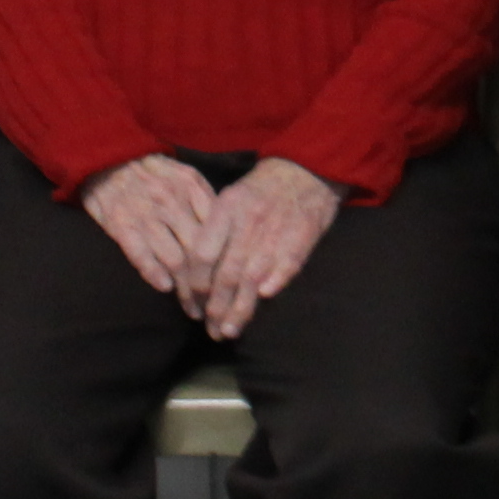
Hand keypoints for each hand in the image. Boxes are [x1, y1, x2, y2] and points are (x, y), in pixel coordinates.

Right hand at [82, 154, 219, 297]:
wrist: (110, 158)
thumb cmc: (153, 172)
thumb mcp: (186, 176)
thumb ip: (206, 201)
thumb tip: (228, 232)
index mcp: (191, 189)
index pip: (217, 232)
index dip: (226, 263)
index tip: (231, 285)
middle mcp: (173, 203)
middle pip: (199, 252)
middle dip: (209, 285)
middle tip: (214, 307)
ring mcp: (147, 215)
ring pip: (174, 259)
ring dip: (185, 289)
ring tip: (192, 308)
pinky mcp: (121, 224)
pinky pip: (140, 254)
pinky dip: (154, 273)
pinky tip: (164, 288)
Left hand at [189, 158, 340, 339]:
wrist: (306, 167)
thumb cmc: (262, 188)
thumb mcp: (231, 198)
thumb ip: (215, 233)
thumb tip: (196, 273)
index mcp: (226, 210)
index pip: (201, 256)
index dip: (193, 287)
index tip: (193, 307)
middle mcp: (247, 223)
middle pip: (224, 275)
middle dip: (215, 309)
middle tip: (211, 330)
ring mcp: (275, 231)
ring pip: (250, 278)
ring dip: (239, 310)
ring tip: (229, 331)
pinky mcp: (301, 237)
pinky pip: (285, 265)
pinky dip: (274, 283)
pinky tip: (264, 300)